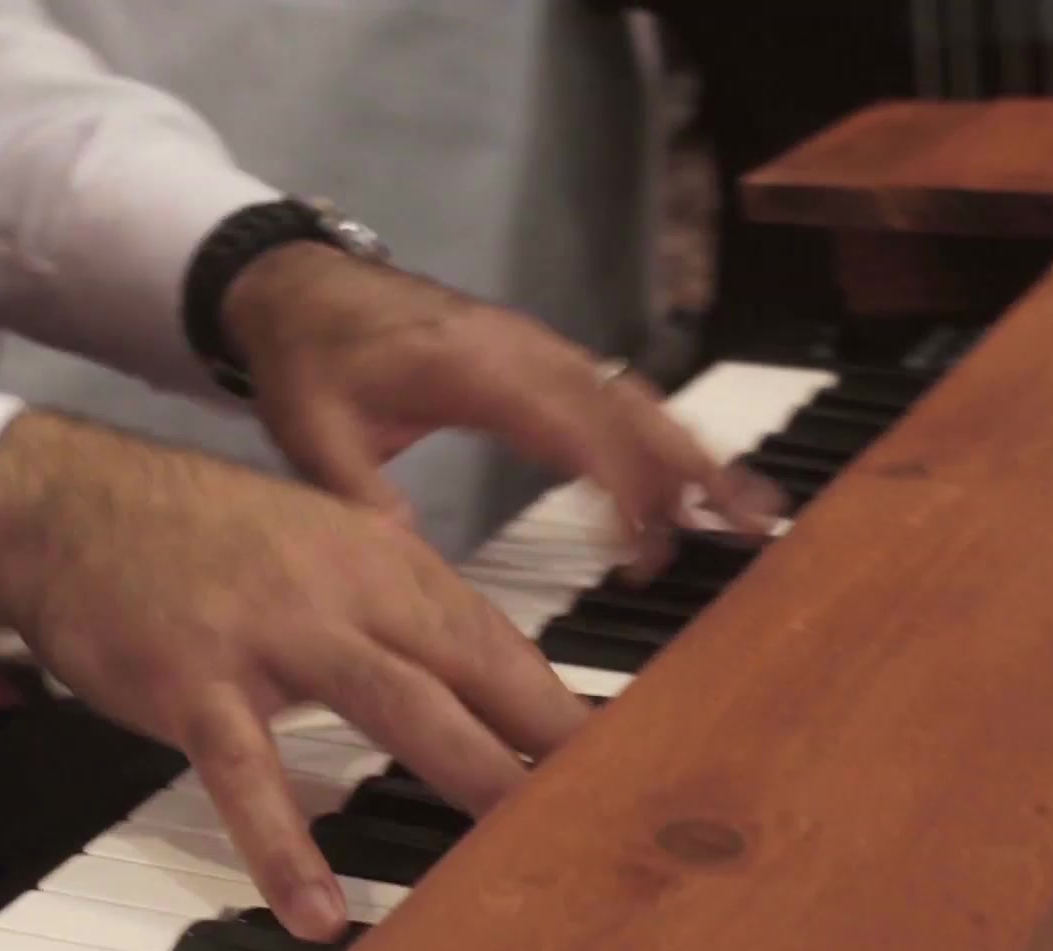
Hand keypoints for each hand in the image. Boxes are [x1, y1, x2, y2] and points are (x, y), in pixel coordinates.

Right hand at [0, 412, 587, 940]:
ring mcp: (270, 632)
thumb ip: (395, 604)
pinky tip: (317, 908)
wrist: (71, 500)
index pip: (493, 635)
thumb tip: (476, 671)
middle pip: (468, 665)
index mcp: (382, 556)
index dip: (556, 699)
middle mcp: (343, 586)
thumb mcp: (321, 546)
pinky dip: (283, 845)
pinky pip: (249, 772)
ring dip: (465, 773)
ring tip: (515, 845)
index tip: (617, 755)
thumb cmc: (205, 535)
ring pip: (393, 704)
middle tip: (605, 803)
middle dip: (544, 736)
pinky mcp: (194, 681)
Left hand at [222, 242, 783, 577]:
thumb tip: (404, 561)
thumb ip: (358, 495)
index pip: (569, 428)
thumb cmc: (309, 359)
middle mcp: (524, 352)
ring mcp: (539, 351)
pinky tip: (696, 482)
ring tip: (752, 513)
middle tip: (753, 525)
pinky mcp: (541, 359)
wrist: (299, 286)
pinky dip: (664, 438)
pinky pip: (617, 394)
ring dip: (695, 455)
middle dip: (696, 468)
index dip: (618, 485)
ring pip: (636, 400)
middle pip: (630, 408)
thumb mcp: (313, 432)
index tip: (645, 549)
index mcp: (475, 368)